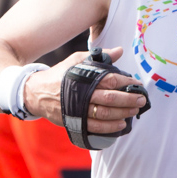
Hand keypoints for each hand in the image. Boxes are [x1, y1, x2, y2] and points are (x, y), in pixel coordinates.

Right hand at [22, 47, 146, 133]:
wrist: (35, 92)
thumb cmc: (59, 74)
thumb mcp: (76, 60)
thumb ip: (99, 57)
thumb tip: (120, 50)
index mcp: (84, 78)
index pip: (111, 80)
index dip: (127, 82)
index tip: (138, 84)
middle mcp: (82, 94)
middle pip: (111, 98)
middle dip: (129, 99)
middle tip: (141, 100)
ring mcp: (77, 110)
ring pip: (105, 114)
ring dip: (123, 113)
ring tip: (135, 111)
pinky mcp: (73, 121)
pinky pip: (95, 127)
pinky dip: (110, 127)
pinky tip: (121, 124)